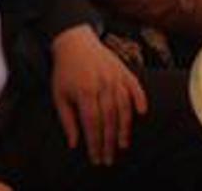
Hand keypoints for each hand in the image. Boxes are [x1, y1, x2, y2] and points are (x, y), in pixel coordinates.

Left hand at [50, 24, 147, 165]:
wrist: (75, 41)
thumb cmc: (65, 72)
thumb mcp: (59, 95)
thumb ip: (67, 120)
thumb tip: (74, 144)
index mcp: (84, 90)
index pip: (92, 123)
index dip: (95, 142)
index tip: (96, 158)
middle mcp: (102, 84)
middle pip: (109, 118)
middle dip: (109, 141)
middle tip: (109, 159)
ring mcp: (115, 76)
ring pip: (124, 105)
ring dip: (124, 127)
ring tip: (123, 144)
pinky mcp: (124, 70)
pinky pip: (135, 86)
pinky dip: (140, 98)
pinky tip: (142, 113)